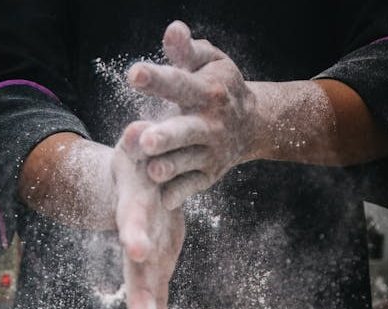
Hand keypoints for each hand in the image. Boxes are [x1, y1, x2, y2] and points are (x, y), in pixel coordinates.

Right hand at [112, 121, 184, 308]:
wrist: (136, 184)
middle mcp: (137, 240)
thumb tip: (138, 129)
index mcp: (136, 210)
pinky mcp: (155, 267)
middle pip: (137, 274)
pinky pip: (157, 298)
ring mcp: (145, 258)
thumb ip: (138, 141)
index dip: (136, 235)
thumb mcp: (137, 150)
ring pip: (145, 294)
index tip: (139, 252)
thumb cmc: (140, 165)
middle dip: (141, 301)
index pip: (134, 223)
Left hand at [126, 21, 256, 209]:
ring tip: (151, 171)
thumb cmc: (220, 87)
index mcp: (207, 92)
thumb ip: (187, 51)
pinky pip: (192, 186)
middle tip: (145, 140)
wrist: (253, 124)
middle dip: (166, 136)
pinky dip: (179, 193)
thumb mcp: (210, 62)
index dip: (157, 80)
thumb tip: (172, 29)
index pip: (180, 84)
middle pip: (186, 131)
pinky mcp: (209, 175)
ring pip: (187, 162)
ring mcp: (211, 152)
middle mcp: (211, 124)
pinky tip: (163, 200)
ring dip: (169, 167)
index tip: (134, 75)